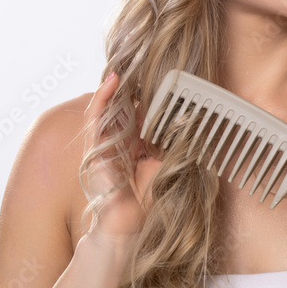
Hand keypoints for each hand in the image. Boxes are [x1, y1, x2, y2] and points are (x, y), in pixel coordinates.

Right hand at [81, 73, 161, 249]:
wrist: (127, 226)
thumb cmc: (147, 201)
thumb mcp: (167, 165)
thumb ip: (172, 145)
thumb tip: (192, 123)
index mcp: (137, 146)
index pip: (143, 114)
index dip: (151, 96)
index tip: (165, 74)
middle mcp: (120, 141)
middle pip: (126, 106)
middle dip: (135, 86)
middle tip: (148, 61)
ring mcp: (106, 143)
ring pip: (111, 106)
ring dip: (119, 85)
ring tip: (130, 62)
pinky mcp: (94, 146)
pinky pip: (96, 116)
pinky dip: (103, 96)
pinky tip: (113, 80)